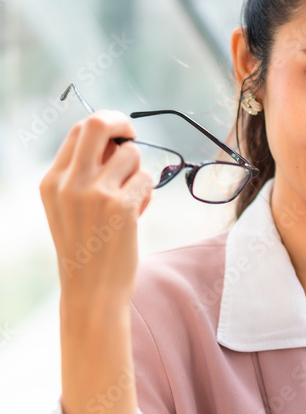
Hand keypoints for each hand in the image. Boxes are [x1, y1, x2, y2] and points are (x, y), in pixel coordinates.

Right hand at [40, 111, 152, 304]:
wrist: (91, 291)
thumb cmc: (86, 249)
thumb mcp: (67, 208)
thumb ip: (83, 174)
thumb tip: (116, 140)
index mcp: (52, 181)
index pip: (79, 131)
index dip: (104, 126)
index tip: (119, 134)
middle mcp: (70, 183)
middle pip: (99, 124)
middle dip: (122, 121)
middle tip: (133, 133)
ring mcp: (95, 194)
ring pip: (131, 154)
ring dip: (137, 173)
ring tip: (129, 201)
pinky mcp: (121, 207)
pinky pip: (145, 179)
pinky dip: (146, 195)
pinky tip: (135, 217)